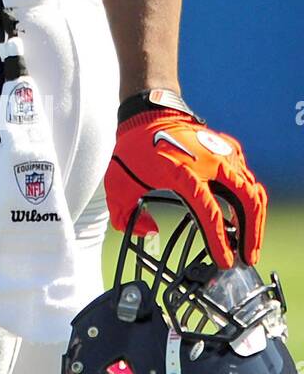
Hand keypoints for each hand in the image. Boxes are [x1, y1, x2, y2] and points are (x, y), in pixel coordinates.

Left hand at [105, 101, 266, 268]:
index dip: (219, 240)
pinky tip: (243, 216)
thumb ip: (124, 215)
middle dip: (251, 234)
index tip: (224, 260)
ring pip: (253, 191)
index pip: (209, 213)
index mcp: (184, 174)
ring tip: (249, 244)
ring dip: (255, 220)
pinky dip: (250, 199)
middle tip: (247, 257)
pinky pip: (247, 178)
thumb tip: (149, 232)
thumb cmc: (134, 148)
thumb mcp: (118, 183)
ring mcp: (223, 155)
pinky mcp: (229, 150)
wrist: (149, 112)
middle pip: (247, 202)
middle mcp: (211, 164)